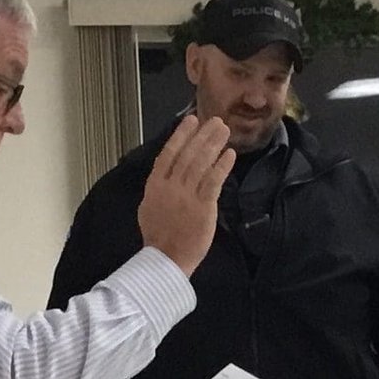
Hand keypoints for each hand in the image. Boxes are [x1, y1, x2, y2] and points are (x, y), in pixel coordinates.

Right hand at [137, 114, 234, 277]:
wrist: (166, 258)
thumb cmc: (158, 236)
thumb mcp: (149, 207)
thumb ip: (159, 188)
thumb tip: (167, 173)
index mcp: (155, 184)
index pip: (168, 153)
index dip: (181, 135)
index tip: (191, 120)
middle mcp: (171, 185)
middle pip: (188, 154)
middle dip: (203, 135)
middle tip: (216, 121)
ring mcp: (187, 195)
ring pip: (201, 163)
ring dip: (214, 144)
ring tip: (224, 131)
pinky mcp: (203, 207)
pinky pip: (213, 181)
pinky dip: (221, 166)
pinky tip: (229, 154)